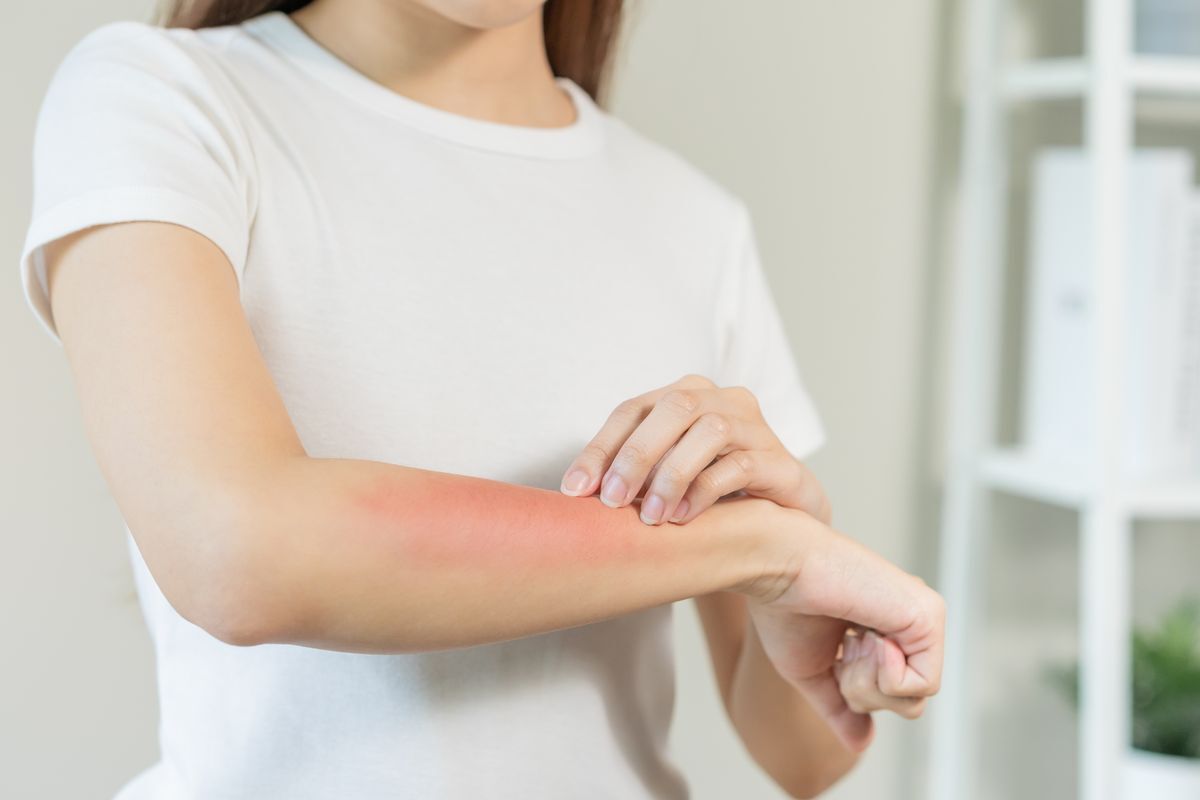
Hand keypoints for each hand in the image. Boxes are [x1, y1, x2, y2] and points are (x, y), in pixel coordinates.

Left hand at [558, 374, 829, 525]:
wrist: (779, 530)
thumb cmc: (708, 502)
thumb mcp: (662, 483)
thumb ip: (629, 477)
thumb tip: (572, 494)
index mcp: (684, 397)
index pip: (632, 410)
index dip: (600, 447)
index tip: (573, 489)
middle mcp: (721, 400)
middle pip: (673, 407)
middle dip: (636, 455)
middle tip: (612, 501)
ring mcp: (754, 426)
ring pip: (711, 430)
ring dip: (672, 474)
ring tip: (651, 517)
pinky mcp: (779, 460)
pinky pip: (741, 465)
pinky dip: (706, 490)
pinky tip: (683, 518)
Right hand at [741, 504, 944, 750]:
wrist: (776, 567)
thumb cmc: (784, 607)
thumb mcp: (811, 670)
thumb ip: (839, 705)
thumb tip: (861, 744)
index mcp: (886, 630)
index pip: (891, 694)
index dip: (854, 690)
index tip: (835, 650)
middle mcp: (910, 621)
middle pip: (905, 703)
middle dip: (862, 692)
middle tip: (843, 647)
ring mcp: (923, 617)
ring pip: (913, 699)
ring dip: (867, 683)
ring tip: (851, 639)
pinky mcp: (929, 616)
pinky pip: (922, 685)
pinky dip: (884, 675)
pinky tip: (866, 637)